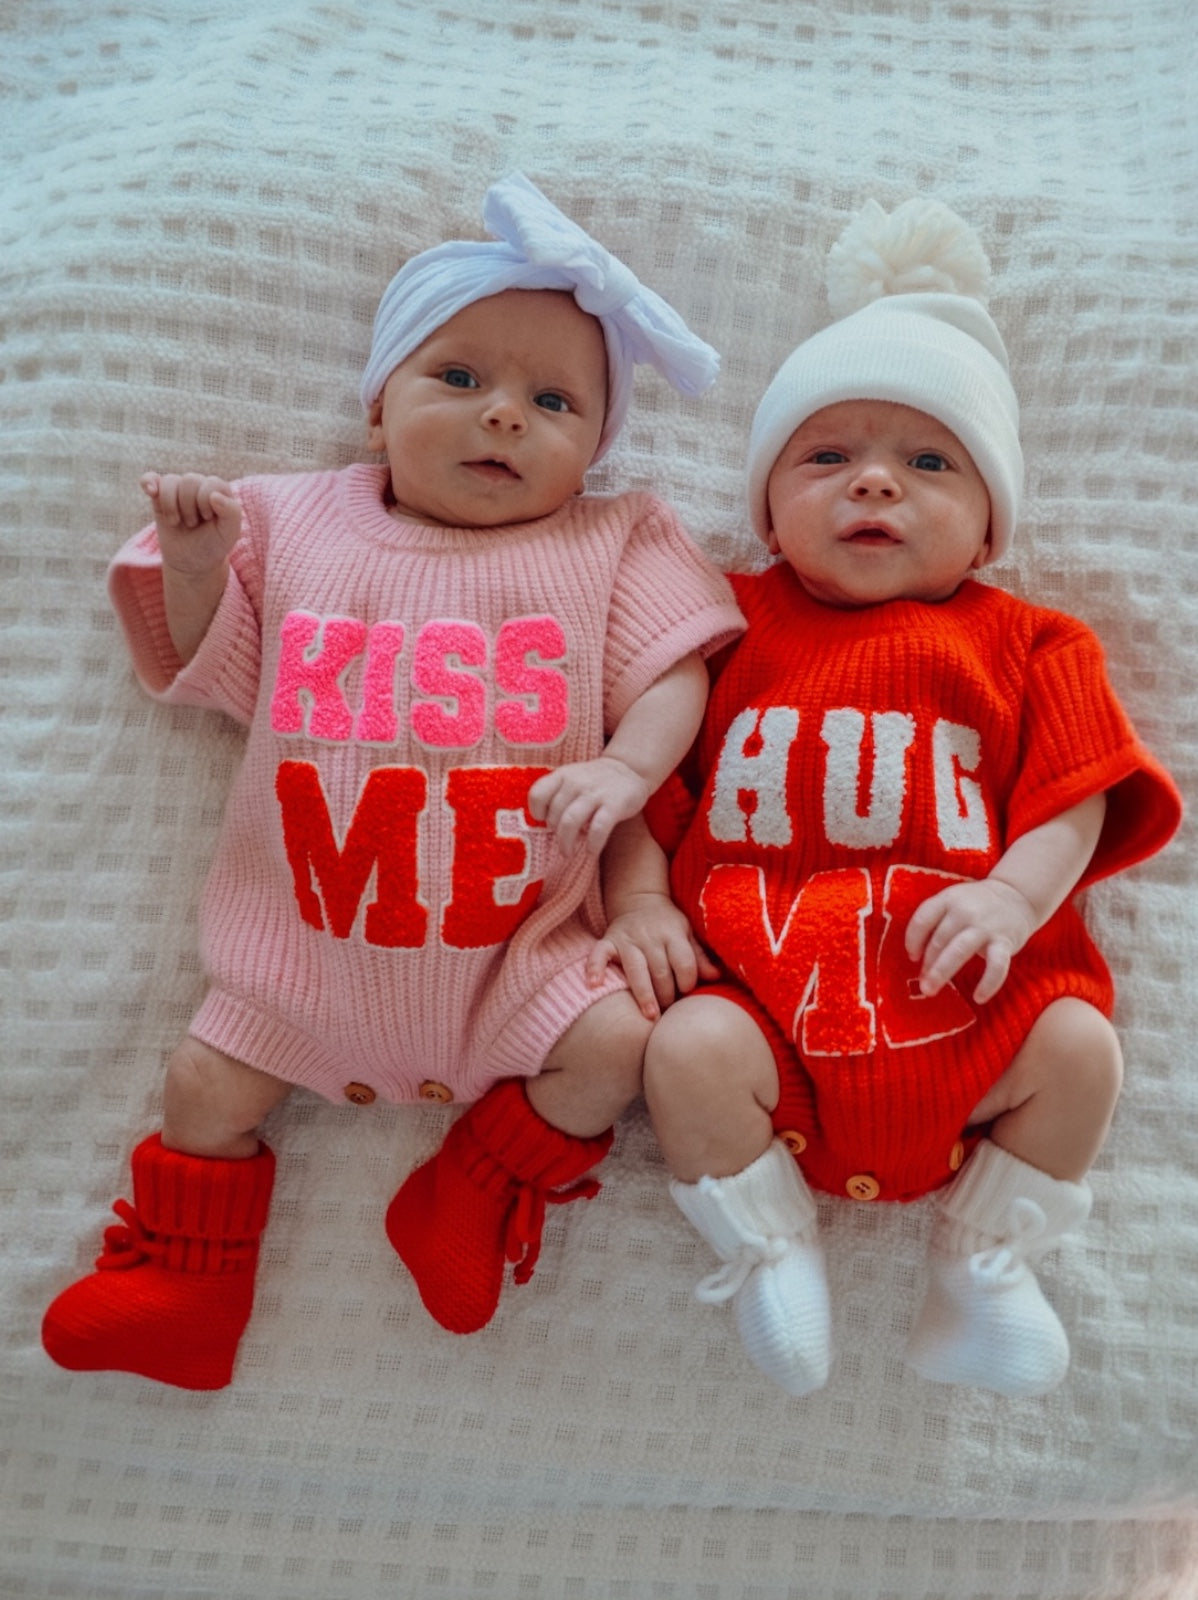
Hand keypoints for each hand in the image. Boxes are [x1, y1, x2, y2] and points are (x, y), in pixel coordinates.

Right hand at [140, 471, 242, 576]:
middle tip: (192, 524)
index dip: (205, 502)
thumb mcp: (229, 533)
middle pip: (189, 480)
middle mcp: (199, 486)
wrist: (192, 562)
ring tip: (177, 521)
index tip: (207, 519)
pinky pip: (151, 479)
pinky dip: (148, 482)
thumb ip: (232, 512)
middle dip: (189, 507)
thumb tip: (215, 495)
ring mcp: (179, 490)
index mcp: (219, 490)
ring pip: (170, 481)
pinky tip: (151, 492)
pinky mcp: (160, 497)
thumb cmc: (213, 544)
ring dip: (171, 505)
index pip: (211, 483)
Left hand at [528, 756, 649, 856]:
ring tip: (568, 853)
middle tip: (563, 841)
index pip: (537, 795)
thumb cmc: (594, 780)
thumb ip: (556, 794)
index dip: (537, 812)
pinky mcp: (614, 805)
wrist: (630, 769)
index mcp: (563, 775)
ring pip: (570, 822)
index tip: (545, 821)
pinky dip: (592, 844)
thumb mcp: (572, 777)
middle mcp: (576, 782)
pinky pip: (598, 829)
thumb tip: (545, 825)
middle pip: (554, 815)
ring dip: (566, 843)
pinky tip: (591, 851)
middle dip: (556, 833)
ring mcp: (595, 793)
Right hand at [586, 893, 718, 1019]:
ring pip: (636, 969)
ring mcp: (628, 938)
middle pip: (661, 971)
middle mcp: (650, 936)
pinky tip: (594, 985)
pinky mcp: (608, 940)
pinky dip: (595, 968)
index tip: (686, 994)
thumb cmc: (667, 925)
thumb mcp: (687, 934)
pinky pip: (599, 954)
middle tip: (667, 1012)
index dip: (687, 982)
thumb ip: (699, 957)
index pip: (684, 963)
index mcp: (672, 934)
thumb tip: (716, 977)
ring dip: (644, 993)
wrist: (639, 900)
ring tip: (650, 1015)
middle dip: (666, 995)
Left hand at [904, 877, 1037, 1004]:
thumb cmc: (976, 905)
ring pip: (959, 951)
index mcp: (948, 899)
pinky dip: (988, 983)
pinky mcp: (1005, 941)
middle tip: (922, 984)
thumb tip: (917, 956)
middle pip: (939, 940)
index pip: (922, 920)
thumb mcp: (953, 901)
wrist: (1017, 895)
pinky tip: (979, 997)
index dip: (912, 940)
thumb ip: (935, 921)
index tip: (913, 956)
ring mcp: (985, 926)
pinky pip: (996, 966)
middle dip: (927, 965)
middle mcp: (964, 911)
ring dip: (941, 972)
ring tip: (930, 990)